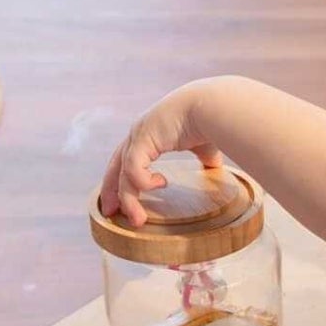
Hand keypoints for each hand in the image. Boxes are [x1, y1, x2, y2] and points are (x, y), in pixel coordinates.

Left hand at [97, 88, 224, 225]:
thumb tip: (215, 167)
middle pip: (115, 167)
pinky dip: (144, 182)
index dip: (121, 180)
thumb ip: (204, 157)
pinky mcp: (142, 139)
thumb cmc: (210, 119)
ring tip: (138, 220)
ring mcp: (138, 135)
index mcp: (149, 134)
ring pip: (123, 175)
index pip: (127, 160)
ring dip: (129, 200)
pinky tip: (161, 183)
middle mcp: (138, 133)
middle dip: (111, 191)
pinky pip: (133, 169)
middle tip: (111, 213)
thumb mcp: (203, 144)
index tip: (121, 201)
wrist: (211, 105)